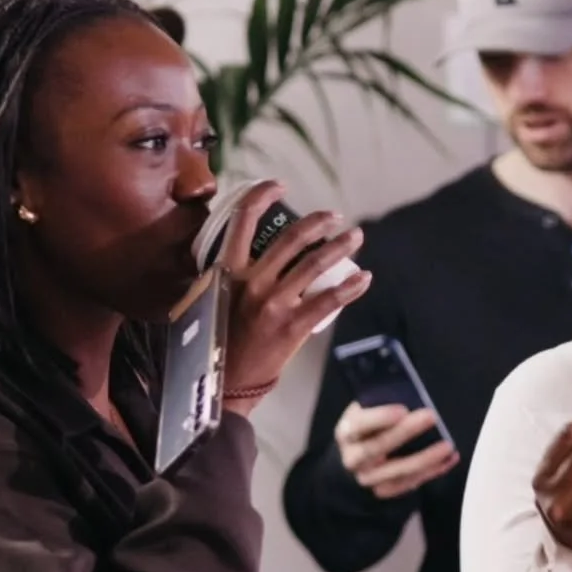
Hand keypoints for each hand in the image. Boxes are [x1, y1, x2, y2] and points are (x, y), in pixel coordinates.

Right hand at [219, 182, 371, 415]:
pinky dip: (351, 287)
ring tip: (355, 237)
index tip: (279, 186)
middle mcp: (251, 282)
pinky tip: (365, 278)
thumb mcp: (207, 301)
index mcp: (226, 271)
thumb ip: (221, 278)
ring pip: (314, 264)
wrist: (222, 385)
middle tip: (334, 216)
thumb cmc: (214, 343)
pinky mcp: (292, 326)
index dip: (261, 196)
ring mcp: (273, 303)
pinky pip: (329, 300)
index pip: (241, 221)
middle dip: (317, 222)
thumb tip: (235, 257)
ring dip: (340, 246)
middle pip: (290, 238)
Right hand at [335, 401, 458, 497]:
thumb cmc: (370, 426)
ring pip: (398, 470)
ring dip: (425, 457)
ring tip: (447, 445)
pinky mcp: (384, 490)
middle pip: (378, 447)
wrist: (358, 456)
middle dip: (406, 431)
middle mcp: (353, 458)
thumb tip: (409, 393)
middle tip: (431, 416)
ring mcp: (368, 478)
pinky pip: (410, 483)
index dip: (379, 417)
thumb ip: (382, 402)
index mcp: (346, 432)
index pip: (358, 425)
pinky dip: (433, 471)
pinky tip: (450, 458)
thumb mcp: (368, 410)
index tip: (402, 409)